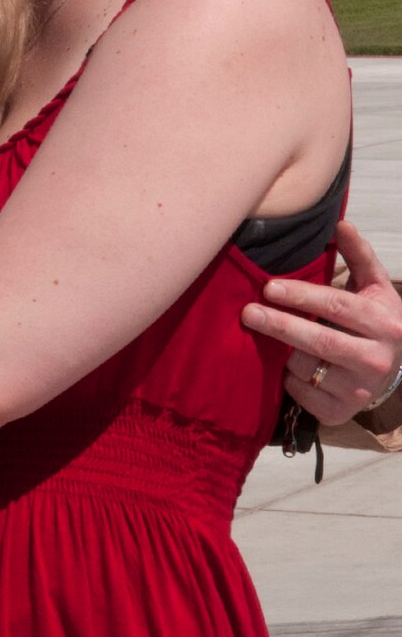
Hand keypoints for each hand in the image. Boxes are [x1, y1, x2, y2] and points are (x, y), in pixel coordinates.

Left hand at [241, 221, 401, 424]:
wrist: (396, 369)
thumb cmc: (377, 321)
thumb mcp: (375, 289)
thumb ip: (359, 257)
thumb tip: (342, 224)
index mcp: (383, 323)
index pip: (338, 307)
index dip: (302, 297)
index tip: (269, 288)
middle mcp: (375, 359)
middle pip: (319, 341)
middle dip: (280, 325)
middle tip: (249, 312)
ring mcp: (358, 390)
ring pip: (305, 368)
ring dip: (281, 352)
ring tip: (269, 336)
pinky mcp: (340, 412)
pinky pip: (300, 392)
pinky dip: (286, 378)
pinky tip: (286, 365)